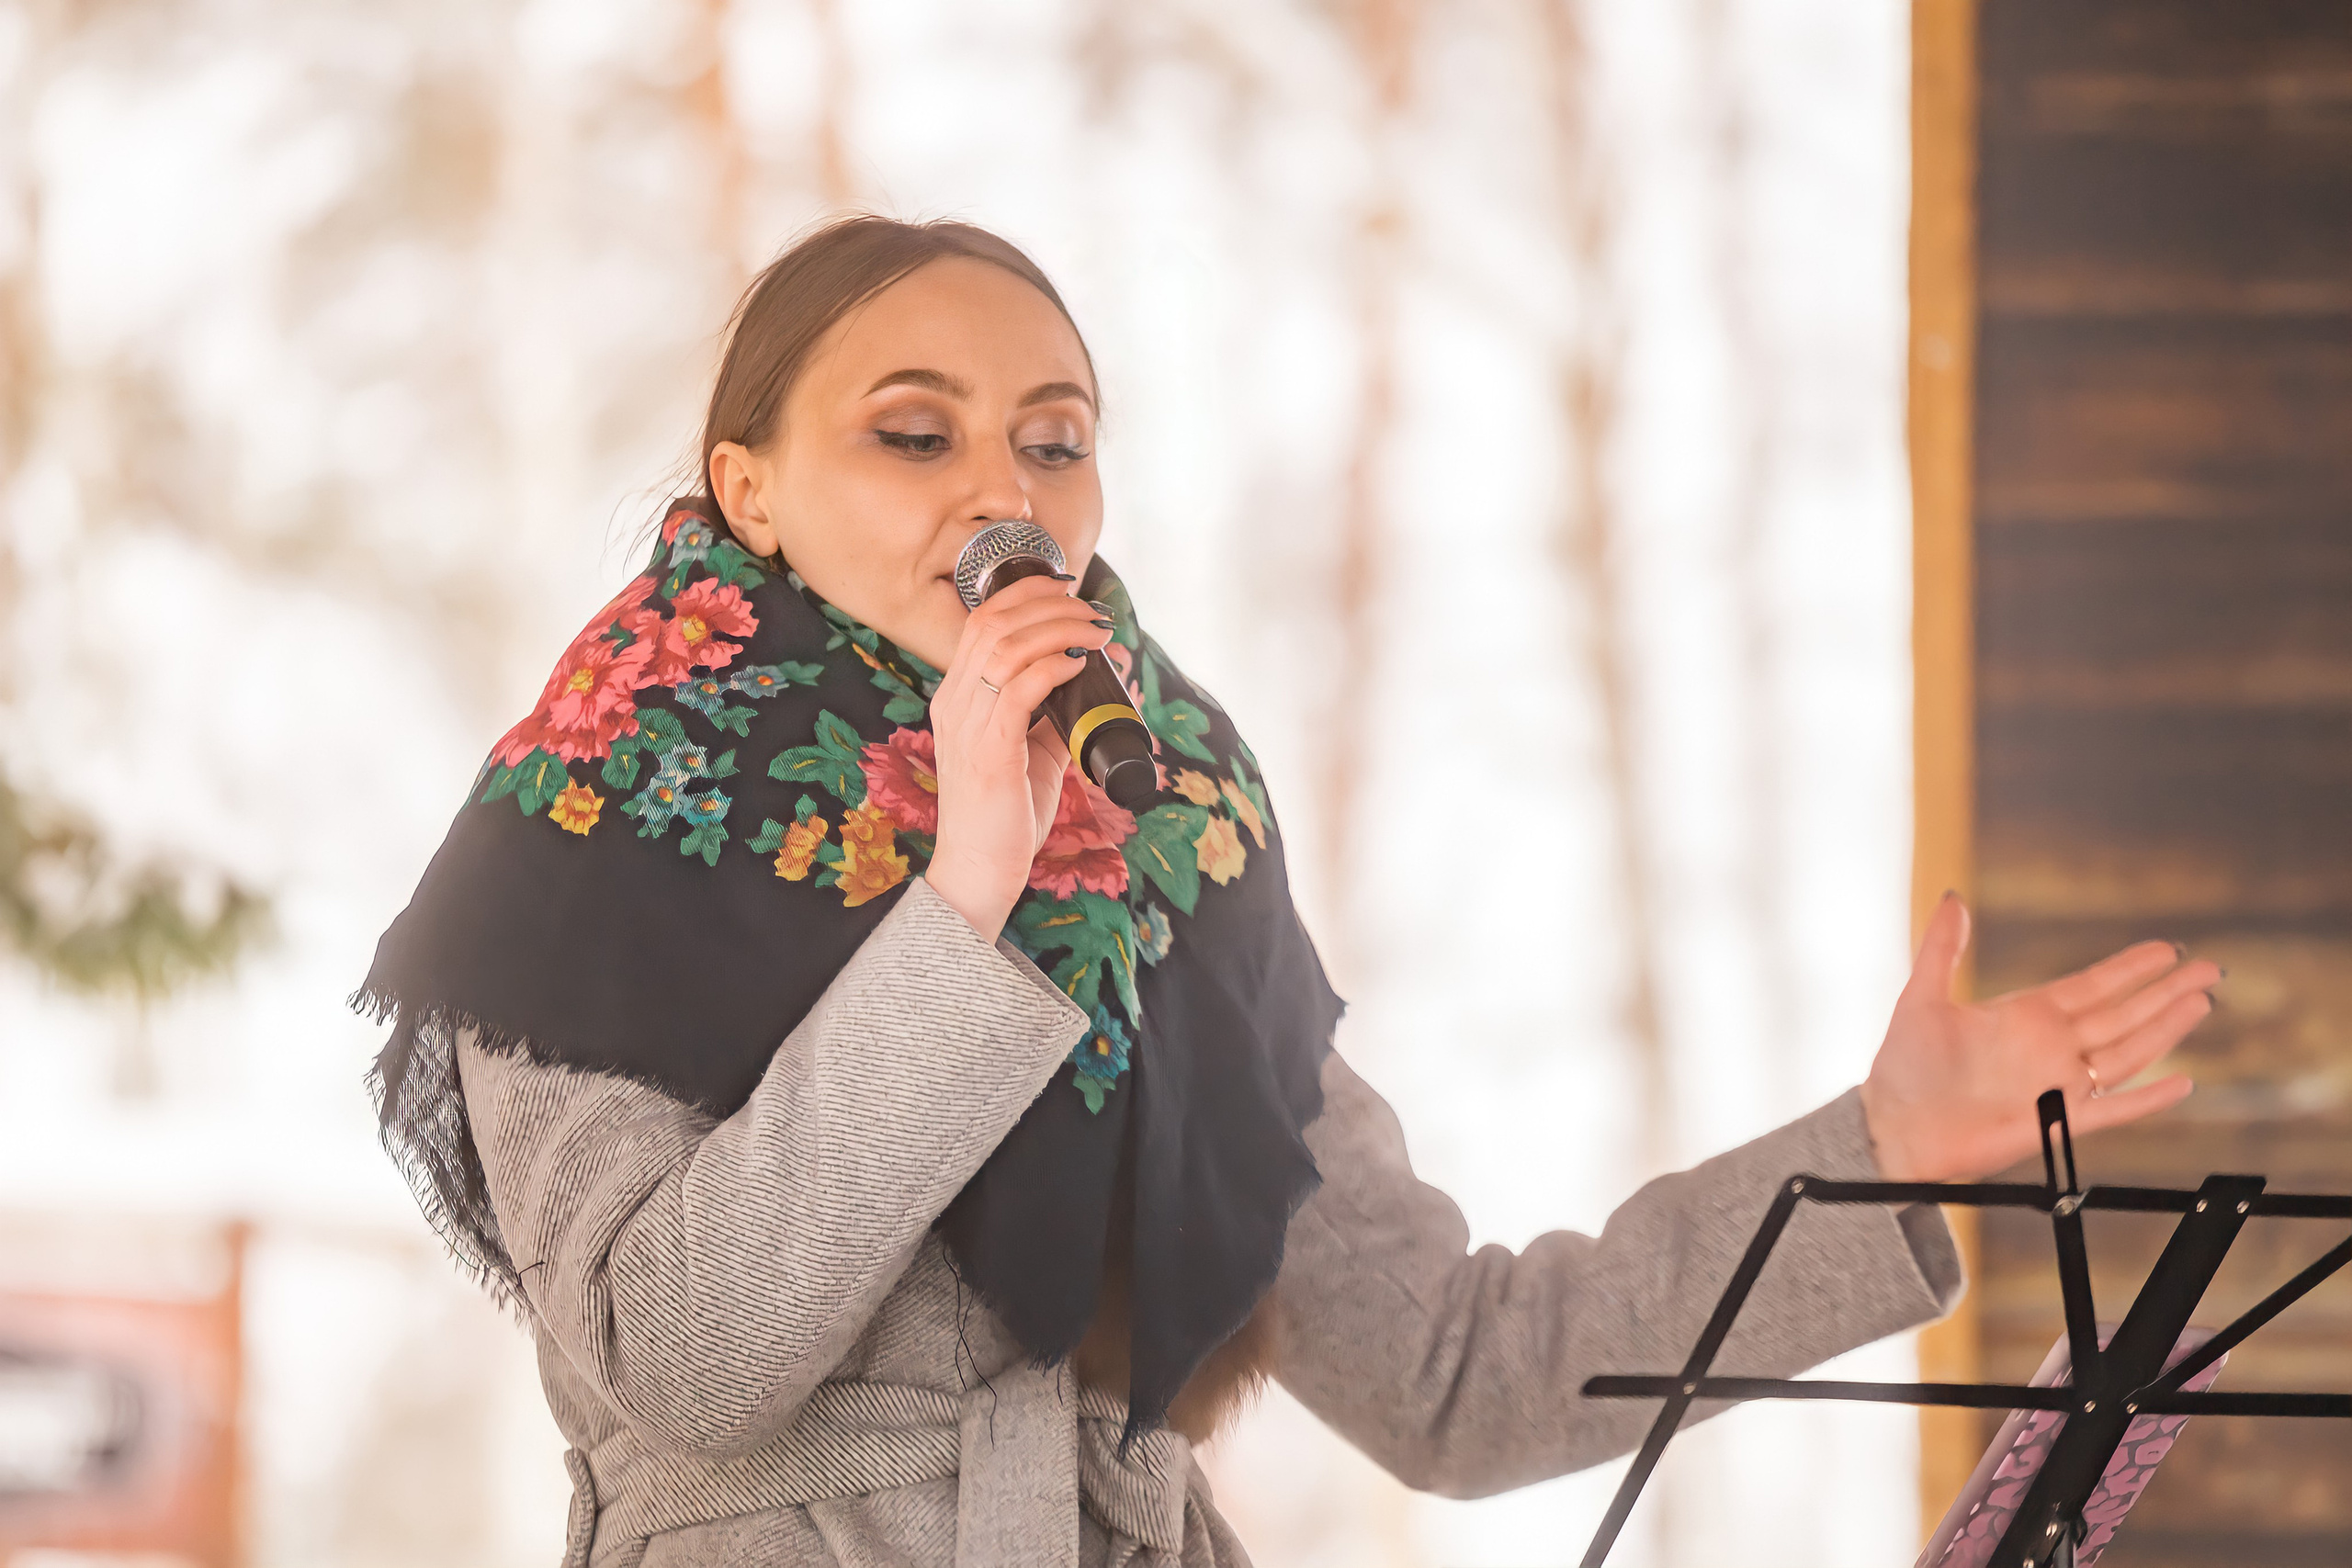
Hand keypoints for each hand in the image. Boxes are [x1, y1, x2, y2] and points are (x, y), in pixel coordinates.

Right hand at [923, 572, 1110, 941]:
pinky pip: (1018, 690)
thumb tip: (1095, 675)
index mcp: (957, 698)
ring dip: (1060, 629)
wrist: (980, 871)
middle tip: (1093, 610)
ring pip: (1007, 647)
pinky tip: (1079, 664)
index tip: (1068, 589)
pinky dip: (1052, 667)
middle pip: (993, 622)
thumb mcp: (1031, 752)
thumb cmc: (1006, 814)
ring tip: (1098, 632)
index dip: (1026, 593)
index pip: (982, 621)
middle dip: (1049, 603)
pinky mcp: (988, 752)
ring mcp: (966, 726)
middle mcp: (954, 703)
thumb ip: (1053, 714)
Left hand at [1858, 894, 2219, 1182]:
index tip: (2169, 949)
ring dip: (2165, 1030)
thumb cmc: (1905, 1068)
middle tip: (2211, 968)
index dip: (2132, 967)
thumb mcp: (1922, 997)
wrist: (1895, 1127)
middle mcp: (2051, 1047)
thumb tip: (1954, 897)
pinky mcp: (2056, 1123)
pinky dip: (2147, 1099)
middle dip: (2167, 991)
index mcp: (2026, 1016)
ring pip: (2127, 1053)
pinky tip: (2181, 1083)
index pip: (2093, 985)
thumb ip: (1942, 948)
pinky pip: (2112, 1110)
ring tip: (2202, 1003)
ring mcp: (2057, 1085)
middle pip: (2123, 1013)